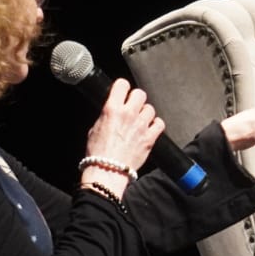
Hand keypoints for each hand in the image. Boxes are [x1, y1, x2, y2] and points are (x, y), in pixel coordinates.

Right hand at [81, 78, 162, 193]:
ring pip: (150, 108)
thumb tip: (112, 112)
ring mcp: (141, 126)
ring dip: (145, 114)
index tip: (123, 93)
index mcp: (112, 109)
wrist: (107, 171)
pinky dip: (156, 125)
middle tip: (133, 107)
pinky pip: (159, 123)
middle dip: (136, 99)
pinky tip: (149, 129)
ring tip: (140, 122)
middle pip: (140, 93)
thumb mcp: (95, 128)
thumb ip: (106, 116)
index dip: (123, 88)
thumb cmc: (97, 153)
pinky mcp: (150, 138)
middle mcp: (128, 114)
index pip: (122, 84)